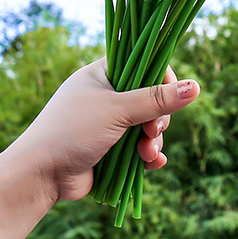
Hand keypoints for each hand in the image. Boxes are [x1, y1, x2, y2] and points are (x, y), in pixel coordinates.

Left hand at [14, 58, 199, 202]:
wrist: (40, 175)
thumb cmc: (73, 130)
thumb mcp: (118, 110)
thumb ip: (156, 99)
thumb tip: (196, 87)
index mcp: (102, 74)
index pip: (142, 63)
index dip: (161, 78)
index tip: (171, 93)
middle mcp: (106, 95)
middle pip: (149, 98)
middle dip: (158, 117)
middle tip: (152, 130)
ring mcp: (107, 123)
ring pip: (147, 126)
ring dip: (153, 140)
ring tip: (147, 153)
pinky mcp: (110, 150)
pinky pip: (139, 149)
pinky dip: (148, 156)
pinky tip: (152, 164)